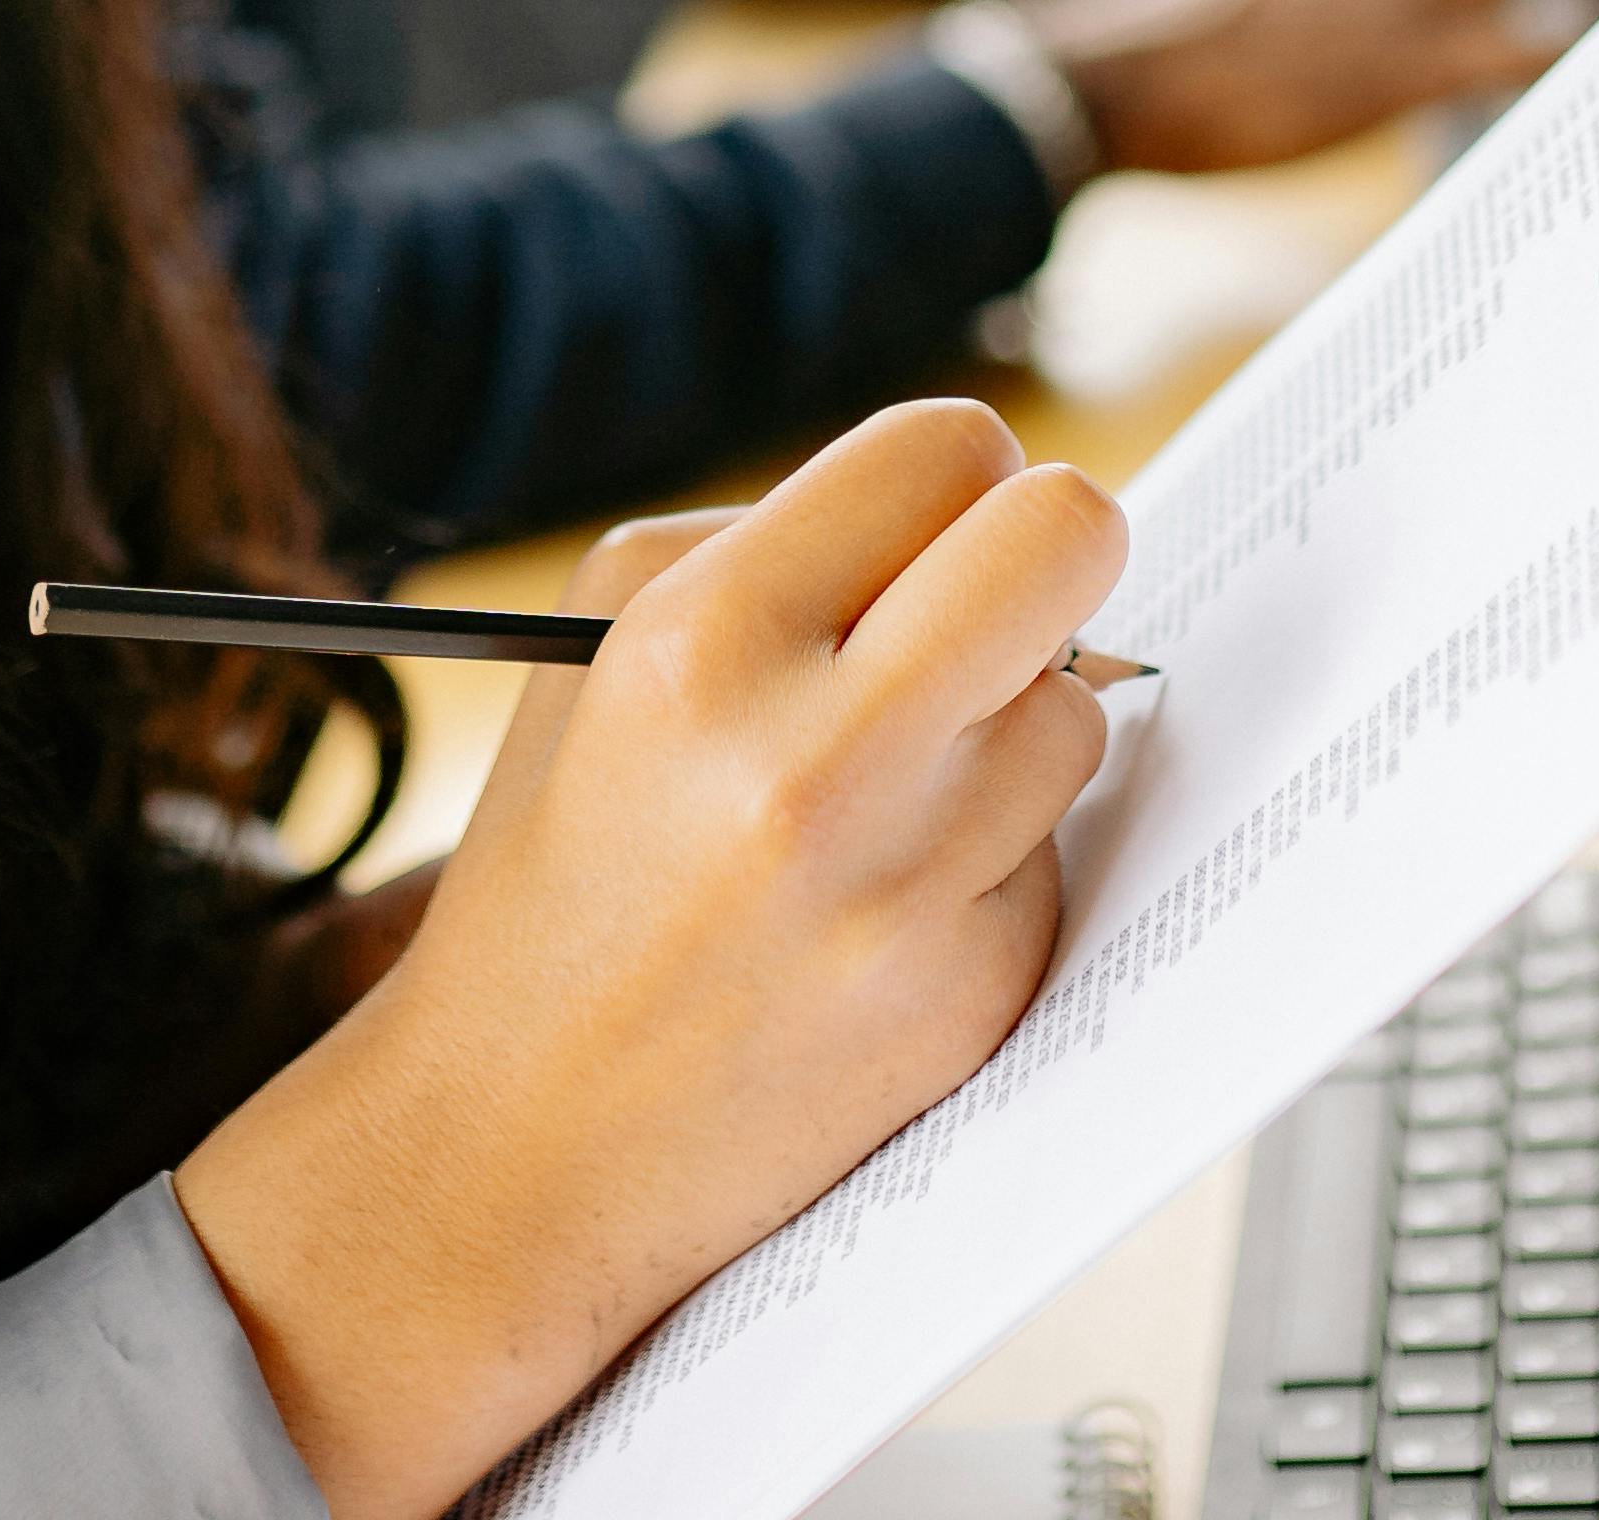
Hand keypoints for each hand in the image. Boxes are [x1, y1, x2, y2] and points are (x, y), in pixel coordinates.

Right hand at [174, 400, 1129, 1519]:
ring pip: (1078, 710)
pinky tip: (874, 909)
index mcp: (702, 644)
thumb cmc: (564, 870)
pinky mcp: (974, 995)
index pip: (946, 450)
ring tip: (886, 791)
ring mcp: (907, 894)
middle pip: (1066, 541)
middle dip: (1047, 551)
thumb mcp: (600, 654)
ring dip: (1008, 726)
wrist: (520, 1148)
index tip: (938, 525)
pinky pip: (1052, 852)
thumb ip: (778, 549)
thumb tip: (969, 511)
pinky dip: (987, 858)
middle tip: (996, 603)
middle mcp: (814, 765)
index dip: (958, 477)